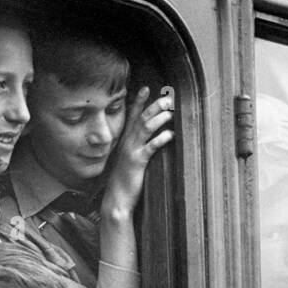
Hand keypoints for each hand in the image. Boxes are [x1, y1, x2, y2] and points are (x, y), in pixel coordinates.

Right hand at [104, 85, 173, 213]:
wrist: (117, 198)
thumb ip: (137, 148)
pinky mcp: (137, 162)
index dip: (139, 101)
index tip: (147, 88)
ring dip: (159, 119)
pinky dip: (161, 139)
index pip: (132, 115)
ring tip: (170, 113)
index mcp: (126, 140)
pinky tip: (170, 135)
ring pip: (145, 128)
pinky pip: (150, 147)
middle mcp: (127, 142)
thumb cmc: (125, 180)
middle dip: (154, 106)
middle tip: (168, 99)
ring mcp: (132, 151)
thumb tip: (148, 140)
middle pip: (142, 118)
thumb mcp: (130, 160)